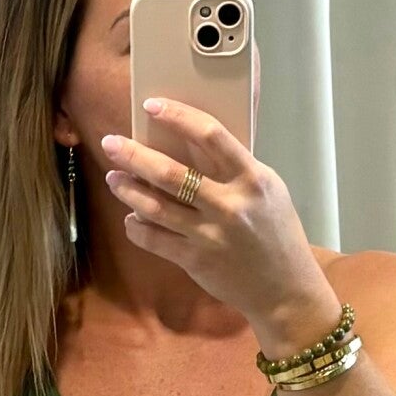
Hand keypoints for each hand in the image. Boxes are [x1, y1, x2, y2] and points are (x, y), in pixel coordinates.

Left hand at [98, 100, 342, 353]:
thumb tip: (192, 143)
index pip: (211, 136)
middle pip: (171, 174)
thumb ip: (236, 169)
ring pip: (155, 207)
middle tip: (110, 142)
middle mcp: (230, 204)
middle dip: (134, 155)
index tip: (151, 105)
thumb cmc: (278, 234)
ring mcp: (211, 234)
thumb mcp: (268, 192)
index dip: (178, 117)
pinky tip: (131, 218)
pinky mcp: (196, 260)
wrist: (286, 291)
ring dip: (128, 190)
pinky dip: (137, 227)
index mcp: (252, 179)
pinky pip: (155, 240)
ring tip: (113, 178)